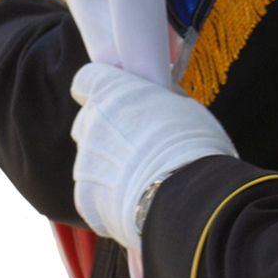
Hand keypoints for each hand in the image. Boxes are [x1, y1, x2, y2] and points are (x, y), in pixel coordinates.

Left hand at [70, 63, 235, 249]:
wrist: (185, 199)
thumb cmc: (193, 145)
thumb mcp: (187, 107)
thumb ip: (160, 99)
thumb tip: (160, 95)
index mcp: (113, 93)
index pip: (87, 78)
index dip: (100, 87)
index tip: (117, 97)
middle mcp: (91, 124)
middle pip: (88, 121)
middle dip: (107, 129)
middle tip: (138, 142)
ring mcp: (84, 164)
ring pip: (91, 160)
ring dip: (110, 165)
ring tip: (145, 178)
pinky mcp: (85, 199)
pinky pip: (95, 193)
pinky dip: (111, 197)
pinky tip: (140, 199)